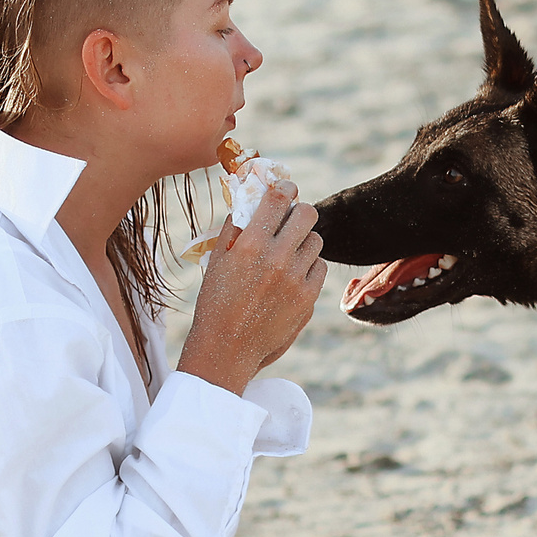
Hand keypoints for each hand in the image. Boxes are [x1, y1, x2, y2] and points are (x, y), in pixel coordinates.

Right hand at [175, 180, 324, 394]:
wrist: (227, 349)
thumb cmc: (216, 303)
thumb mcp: (217, 261)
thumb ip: (235, 228)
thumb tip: (250, 199)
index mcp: (251, 245)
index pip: (279, 198)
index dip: (285, 187)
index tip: (286, 188)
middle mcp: (277, 258)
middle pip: (307, 214)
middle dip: (299, 212)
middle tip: (292, 219)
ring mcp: (296, 279)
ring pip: (316, 241)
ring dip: (304, 241)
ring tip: (289, 253)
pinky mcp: (308, 298)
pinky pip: (319, 267)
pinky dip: (309, 267)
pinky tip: (293, 275)